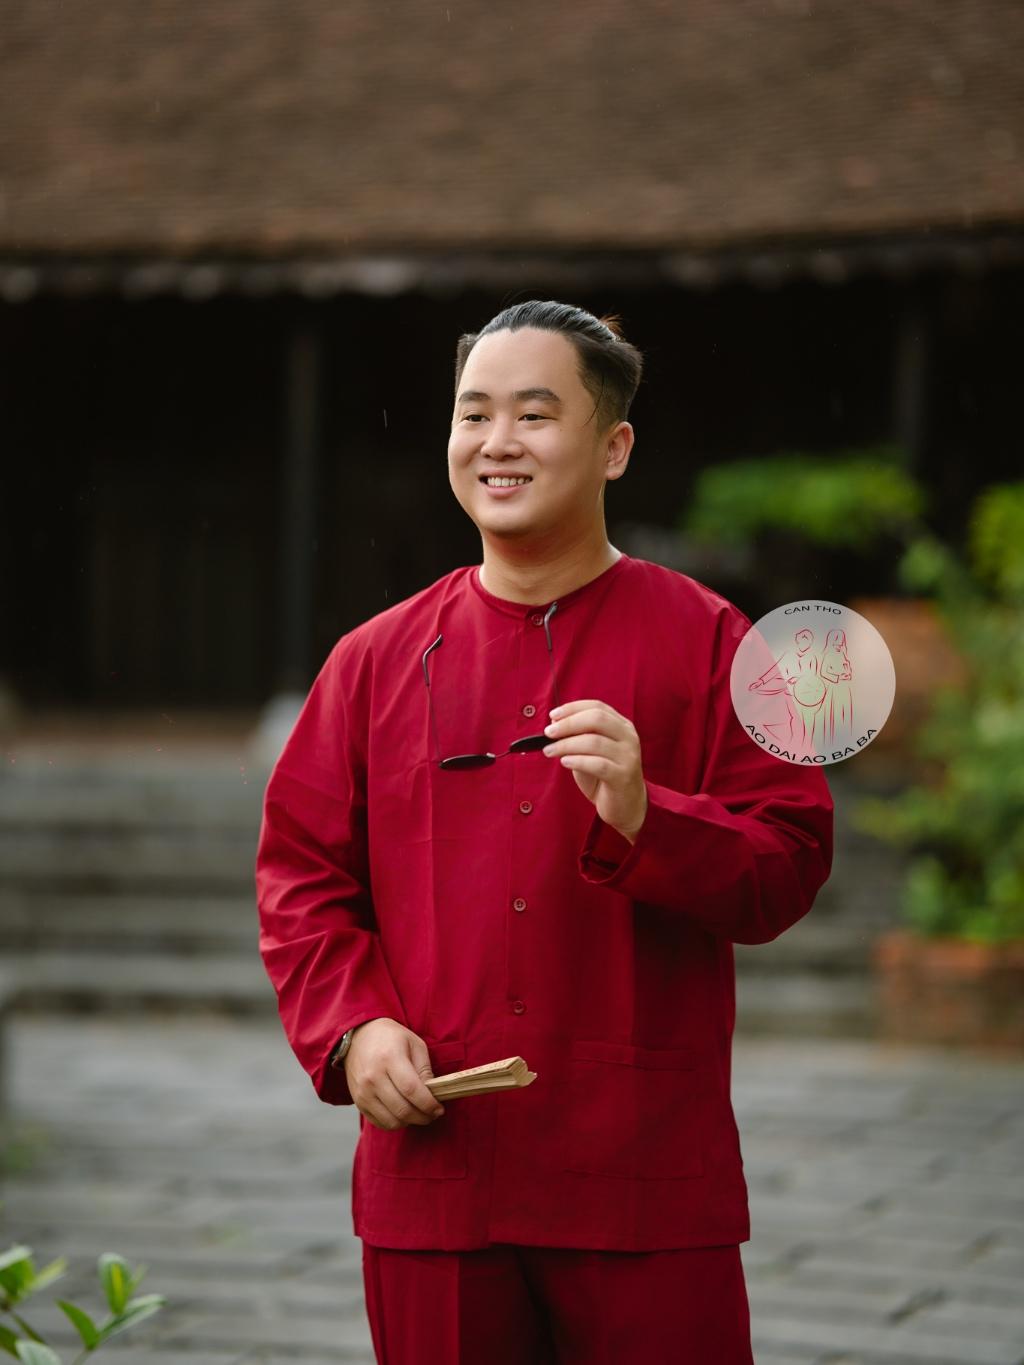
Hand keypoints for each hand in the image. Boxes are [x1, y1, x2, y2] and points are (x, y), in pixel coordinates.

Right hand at [344, 1018, 445, 1129]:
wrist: (359, 1037)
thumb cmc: (391, 1038)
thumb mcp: (414, 1043)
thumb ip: (424, 1069)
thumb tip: (433, 1094)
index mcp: (389, 1058)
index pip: (411, 1090)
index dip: (428, 1104)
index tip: (439, 1109)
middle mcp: (373, 1077)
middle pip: (402, 1109)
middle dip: (423, 1117)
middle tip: (433, 1114)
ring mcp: (363, 1091)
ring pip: (392, 1121)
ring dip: (410, 1122)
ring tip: (419, 1114)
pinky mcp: (358, 1101)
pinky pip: (380, 1123)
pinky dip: (395, 1123)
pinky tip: (403, 1114)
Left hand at [542, 699, 648, 842]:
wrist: (627, 806)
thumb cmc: (604, 777)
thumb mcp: (591, 753)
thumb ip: (578, 738)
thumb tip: (553, 728)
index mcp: (622, 726)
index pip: (597, 707)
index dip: (572, 709)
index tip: (552, 716)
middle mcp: (629, 738)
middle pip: (596, 719)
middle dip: (568, 724)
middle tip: (548, 733)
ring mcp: (628, 757)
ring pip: (594, 741)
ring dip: (566, 744)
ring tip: (549, 751)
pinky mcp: (623, 776)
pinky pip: (597, 764)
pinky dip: (577, 761)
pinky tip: (564, 762)